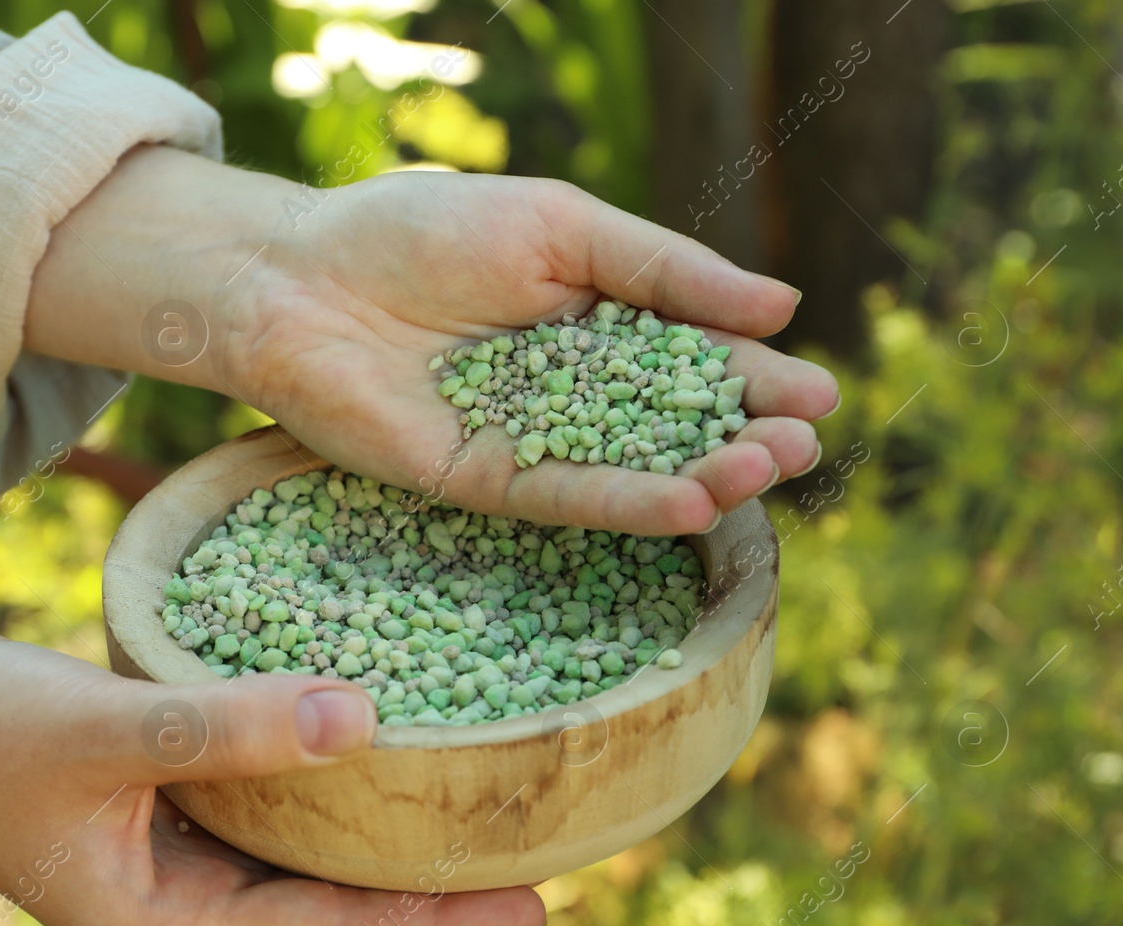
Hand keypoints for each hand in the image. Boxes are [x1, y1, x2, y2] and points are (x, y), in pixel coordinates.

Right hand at [0, 621, 545, 925]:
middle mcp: (172, 896)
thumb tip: (358, 719)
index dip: (430, 921)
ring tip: (476, 788)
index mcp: (158, 924)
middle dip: (420, 875)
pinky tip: (371, 730)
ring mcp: (164, 846)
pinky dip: (313, 763)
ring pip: (297, 841)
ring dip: (372, 816)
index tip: (532, 905)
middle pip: (323, 896)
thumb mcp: (98, 733)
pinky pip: (257, 788)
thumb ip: (225, 729)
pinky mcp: (156, 790)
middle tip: (534, 842)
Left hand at [24, 148, 838, 535]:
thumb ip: (663, 270)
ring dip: (702, 476)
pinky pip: (565, 499)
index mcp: (596, 323)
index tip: (821, 395)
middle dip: (742, 436)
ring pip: (632, 470)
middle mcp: (571, 392)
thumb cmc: (421, 231)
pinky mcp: (483, 484)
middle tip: (804, 446)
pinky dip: (627, 503)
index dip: (756, 378)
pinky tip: (690, 503)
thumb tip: (780, 303)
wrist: (301, 274)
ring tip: (766, 472)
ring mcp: (530, 441)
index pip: (695, 358)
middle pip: (674, 425)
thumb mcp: (561, 226)